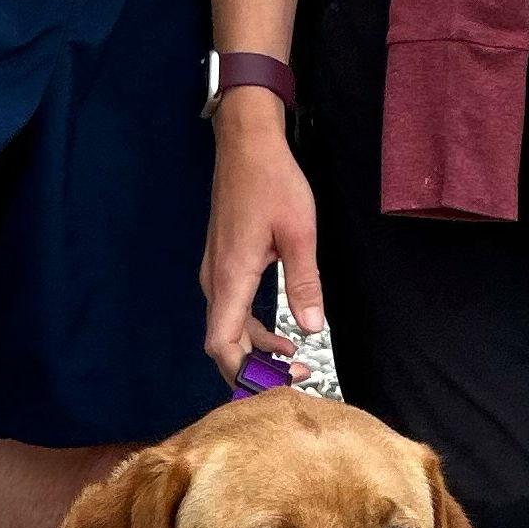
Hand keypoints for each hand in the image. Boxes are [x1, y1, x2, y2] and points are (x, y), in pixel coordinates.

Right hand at [201, 96, 324, 376]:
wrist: (246, 144)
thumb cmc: (272, 182)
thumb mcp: (299, 232)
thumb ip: (304, 283)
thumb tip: (312, 329)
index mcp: (231, 276)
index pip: (221, 344)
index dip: (244, 372)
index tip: (278, 383)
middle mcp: (216, 279)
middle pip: (223, 343)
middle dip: (255, 369)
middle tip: (296, 378)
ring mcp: (216, 272)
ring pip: (227, 328)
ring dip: (256, 351)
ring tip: (294, 362)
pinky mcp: (223, 264)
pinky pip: (231, 310)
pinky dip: (252, 331)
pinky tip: (281, 335)